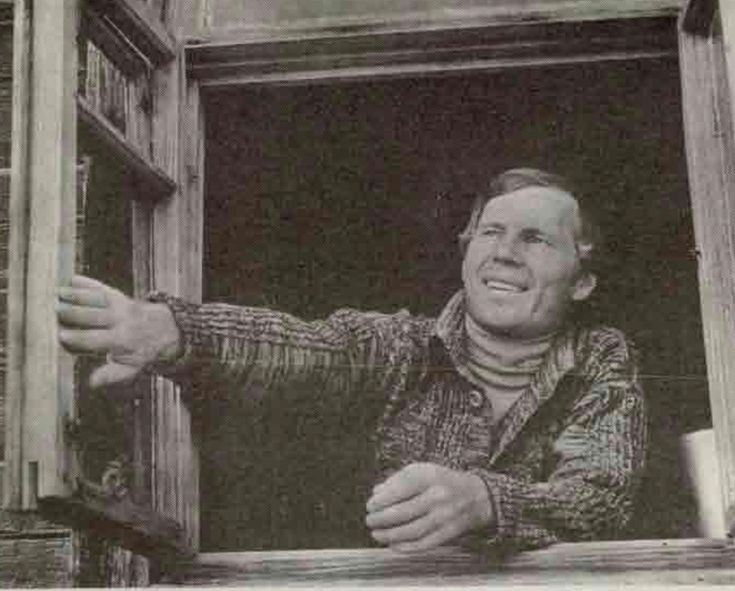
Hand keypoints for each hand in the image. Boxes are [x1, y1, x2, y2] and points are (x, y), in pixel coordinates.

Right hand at [57, 275, 180, 387]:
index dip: (79, 337)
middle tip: (55, 310)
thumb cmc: (144, 351)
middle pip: (94, 315)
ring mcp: (120, 306)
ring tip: (58, 293)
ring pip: (97, 299)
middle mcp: (121, 320)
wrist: (167, 330)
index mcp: (122, 340)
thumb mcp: (132, 368)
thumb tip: (92, 383)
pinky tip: (73, 279)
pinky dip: (88, 283)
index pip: (97, 338)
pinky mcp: (119, 296)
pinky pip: (103, 288)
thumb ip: (112, 374)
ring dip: (78, 295)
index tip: (61, 335)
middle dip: (75, 313)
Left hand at [365, 462, 492, 552]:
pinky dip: (405, 547)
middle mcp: (438, 496)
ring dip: (390, 535)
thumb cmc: (441, 482)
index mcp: (429, 476)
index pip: (399, 489)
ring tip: (376, 534)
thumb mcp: (422, 471)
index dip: (381, 500)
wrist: (476, 496)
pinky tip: (392, 545)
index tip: (370, 505)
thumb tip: (376, 493)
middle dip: (381, 519)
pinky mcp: (448, 533)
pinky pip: (423, 544)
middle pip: (403, 512)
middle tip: (369, 520)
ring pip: (411, 531)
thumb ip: (398, 480)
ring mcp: (444, 516)